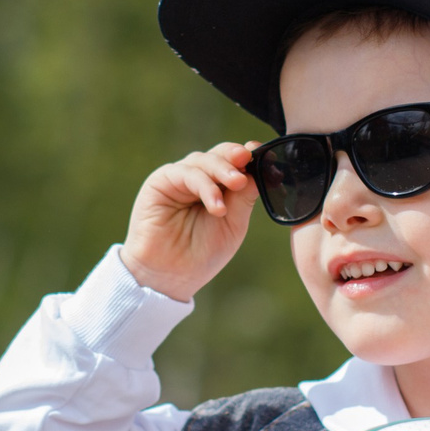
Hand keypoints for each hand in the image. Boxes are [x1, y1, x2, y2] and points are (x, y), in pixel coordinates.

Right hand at [121, 142, 258, 302]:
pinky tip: (216, 206)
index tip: (268, 157)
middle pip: (220, 155)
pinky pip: (186, 174)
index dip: (251, 156)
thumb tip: (260, 171)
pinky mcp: (161, 182)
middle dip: (236, 156)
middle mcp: (199, 178)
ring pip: (203, 160)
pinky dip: (205, 186)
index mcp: (219, 187)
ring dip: (223, 170)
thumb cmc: (202, 253)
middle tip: (249, 160)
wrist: (170, 276)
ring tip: (237, 184)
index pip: (236, 163)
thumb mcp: (233, 225)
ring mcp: (179, 178)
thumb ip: (244, 198)